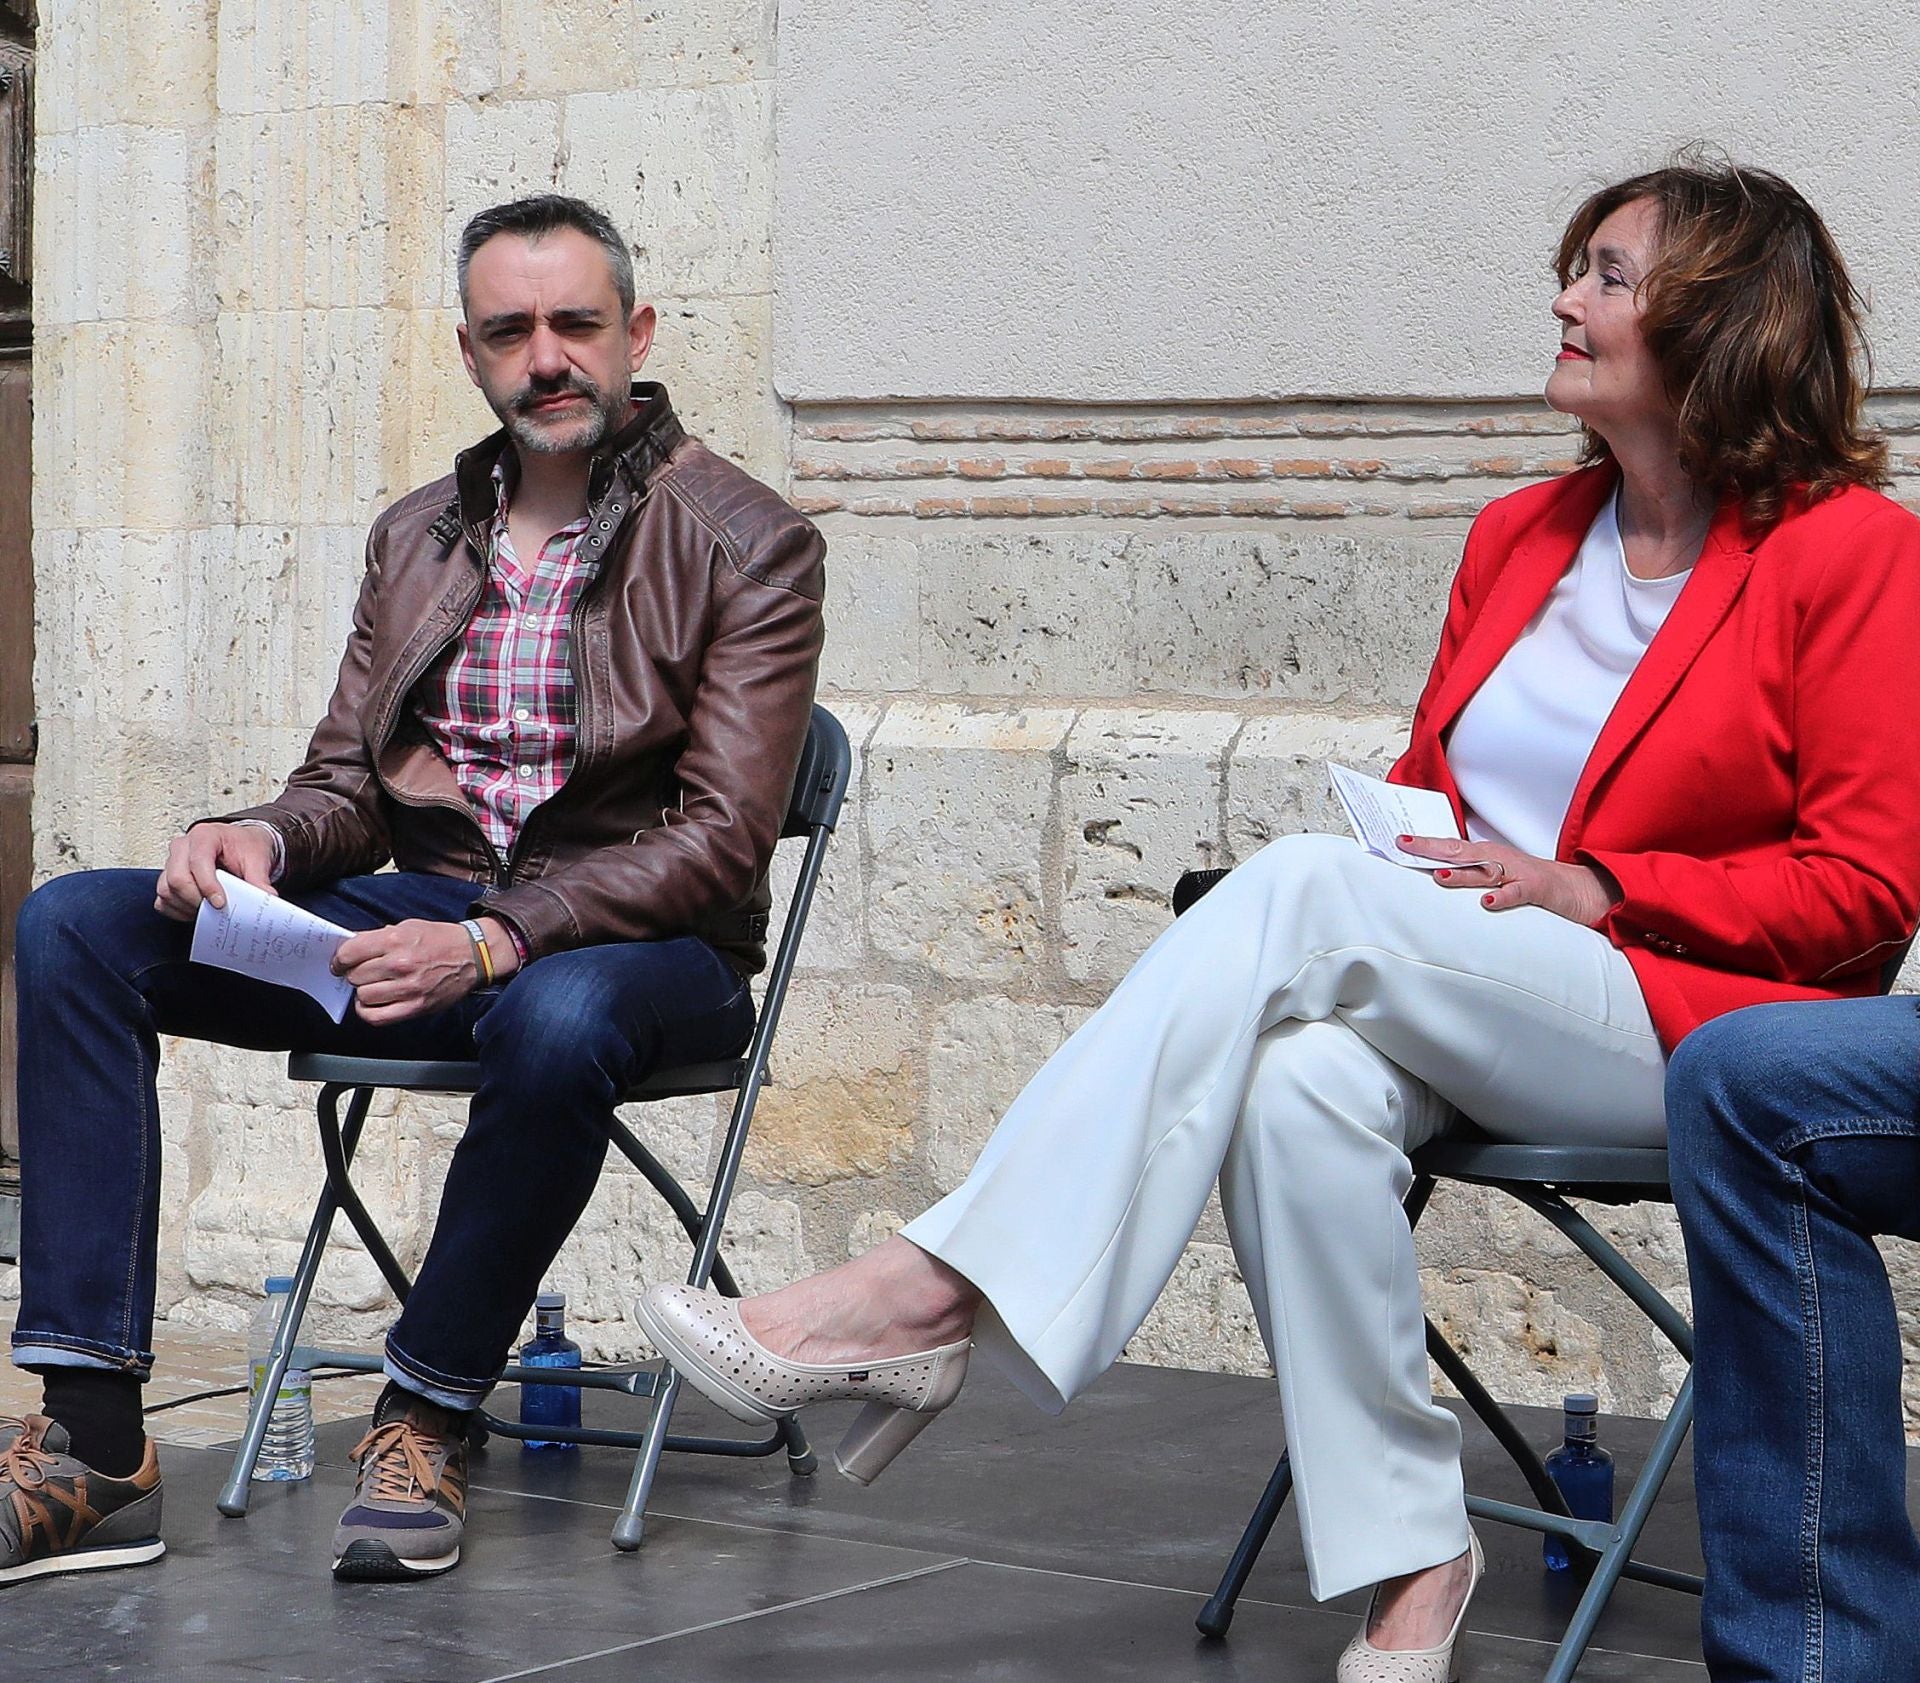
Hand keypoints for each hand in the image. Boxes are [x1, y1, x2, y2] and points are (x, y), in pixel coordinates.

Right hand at [155, 823, 278, 920]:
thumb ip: (259, 879)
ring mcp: (171, 862)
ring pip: (166, 890)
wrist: (240, 844)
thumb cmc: (245, 846)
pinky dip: (177, 910)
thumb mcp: (257, 859)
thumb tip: (267, 898)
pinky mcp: (167, 878)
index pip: (198, 862)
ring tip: (208, 910)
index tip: (221, 903)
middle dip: (195, 899)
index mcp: (204, 836)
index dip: (208, 886)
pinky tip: (196, 911)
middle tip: (216, 910)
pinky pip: (162, 899)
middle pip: (176, 878)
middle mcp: (183, 846)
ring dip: (186, 907)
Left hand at [333, 916, 520, 1024]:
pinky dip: (368, 1011)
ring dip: (364, 992)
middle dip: (355, 974)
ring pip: (363, 996)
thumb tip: (349, 949)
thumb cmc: (439, 939)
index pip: (349, 953)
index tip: (340, 963)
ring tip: (373, 986)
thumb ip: (376, 938)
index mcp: (395, 940)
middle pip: (354, 976)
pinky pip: (376, 1017)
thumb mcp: (407, 926)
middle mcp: (400, 964)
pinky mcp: (415, 1007)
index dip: (339, 959)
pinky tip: (373, 1003)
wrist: (474, 955)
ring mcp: (408, 988)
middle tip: (364, 972)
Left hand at [1395, 835, 1616, 926]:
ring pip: (1486, 871)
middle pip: (1461, 852)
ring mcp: (1519, 873)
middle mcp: (1500, 860)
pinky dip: (1503, 896)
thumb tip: (1436, 878)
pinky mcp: (1538, 889)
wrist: (1582, 890)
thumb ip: (1470, 877)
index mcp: (1488, 857)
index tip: (1399, 841)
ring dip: (1462, 873)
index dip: (1426, 844)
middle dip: (1432, 848)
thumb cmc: (1533, 885)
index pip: (1451, 848)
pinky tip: (1487, 902)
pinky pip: (1518, 892)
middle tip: (1406, 845)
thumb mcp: (1498, 878)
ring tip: (1438, 876)